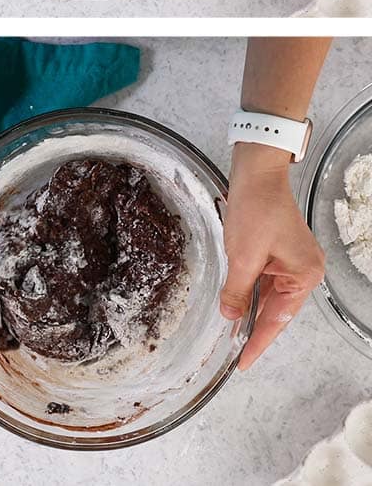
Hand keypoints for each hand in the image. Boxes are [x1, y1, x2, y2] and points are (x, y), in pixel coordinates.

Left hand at [221, 143, 325, 368]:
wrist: (256, 174)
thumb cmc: (256, 209)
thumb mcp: (242, 256)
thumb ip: (237, 290)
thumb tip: (232, 317)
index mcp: (304, 275)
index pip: (278, 319)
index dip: (258, 342)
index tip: (243, 362)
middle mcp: (304, 271)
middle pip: (276, 310)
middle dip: (255, 329)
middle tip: (236, 354)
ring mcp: (293, 261)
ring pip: (269, 296)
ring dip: (251, 310)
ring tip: (234, 334)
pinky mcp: (279, 252)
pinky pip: (265, 280)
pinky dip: (250, 292)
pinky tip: (237, 304)